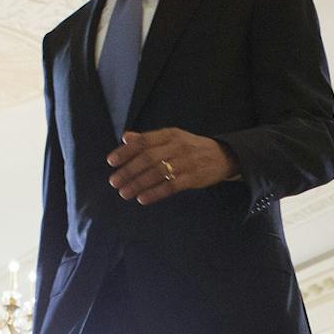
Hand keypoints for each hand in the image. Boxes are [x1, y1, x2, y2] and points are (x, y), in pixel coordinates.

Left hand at [107, 129, 235, 203]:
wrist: (223, 156)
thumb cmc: (191, 147)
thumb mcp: (172, 138)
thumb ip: (148, 139)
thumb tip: (125, 138)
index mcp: (170, 134)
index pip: (144, 141)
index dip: (126, 151)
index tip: (111, 162)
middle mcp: (177, 146)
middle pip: (148, 158)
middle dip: (129, 171)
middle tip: (114, 181)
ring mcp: (186, 162)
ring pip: (158, 173)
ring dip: (138, 184)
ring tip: (124, 193)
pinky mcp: (193, 178)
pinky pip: (171, 186)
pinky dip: (155, 193)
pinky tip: (142, 199)